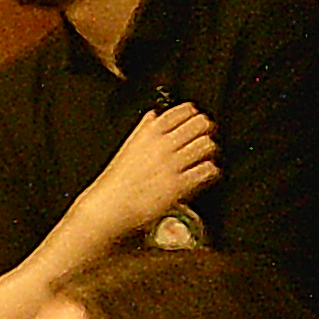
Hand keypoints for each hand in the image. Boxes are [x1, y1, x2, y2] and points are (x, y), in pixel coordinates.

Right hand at [71, 105, 218, 239]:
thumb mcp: (127, 147)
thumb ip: (143, 129)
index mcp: (149, 133)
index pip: (183, 111)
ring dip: (209, 151)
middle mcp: (162, 146)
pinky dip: (209, 171)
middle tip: (202, 138)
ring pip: (208, 145)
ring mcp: (172, 165)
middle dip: (206, 130)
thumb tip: (154, 115)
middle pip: (201, 124)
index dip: (193, 114)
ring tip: (202, 157)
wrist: (109, 207)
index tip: (193, 119)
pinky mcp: (180, 185)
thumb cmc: (115, 181)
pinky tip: (201, 174)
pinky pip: (207, 170)